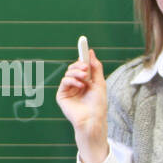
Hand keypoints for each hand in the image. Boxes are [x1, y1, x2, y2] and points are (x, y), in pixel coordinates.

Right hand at [56, 47, 107, 162]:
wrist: (93, 119)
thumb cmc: (98, 105)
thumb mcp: (100, 83)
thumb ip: (96, 68)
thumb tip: (91, 52)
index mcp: (85, 82)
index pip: (82, 66)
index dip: (82, 56)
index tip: (83, 43)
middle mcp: (76, 85)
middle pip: (74, 68)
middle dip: (80, 65)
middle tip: (86, 68)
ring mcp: (68, 90)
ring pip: (68, 73)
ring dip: (77, 73)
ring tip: (85, 79)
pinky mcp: (62, 96)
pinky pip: (64, 81)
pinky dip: (72, 80)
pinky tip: (80, 85)